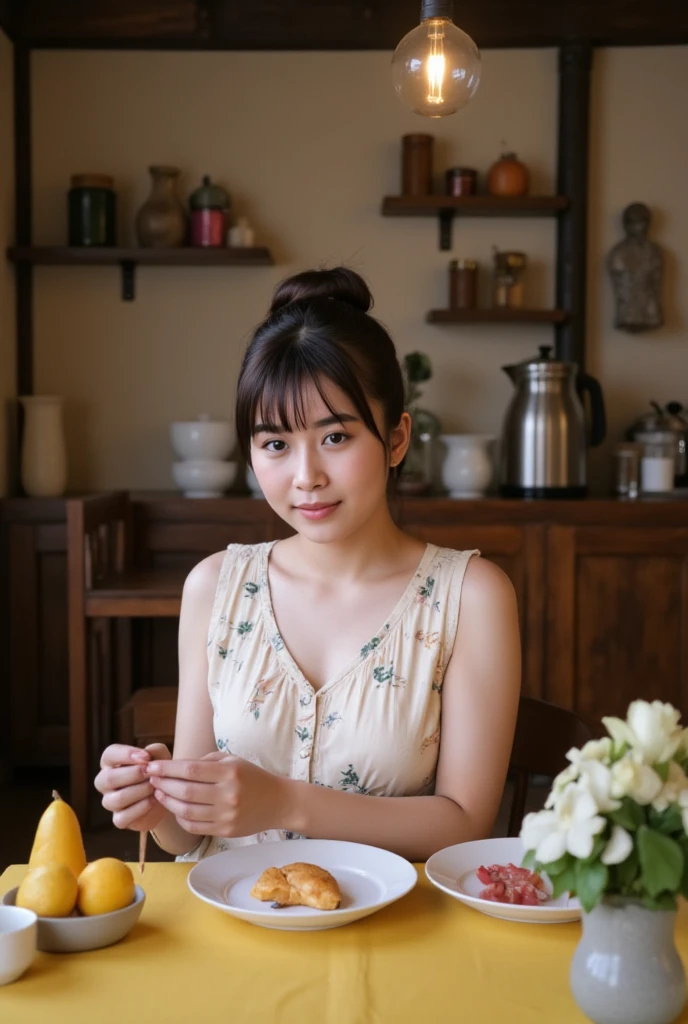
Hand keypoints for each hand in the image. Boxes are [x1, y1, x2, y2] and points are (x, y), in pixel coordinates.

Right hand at [95, 743, 171, 830]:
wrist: (167, 795)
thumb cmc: (158, 770)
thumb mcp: (161, 756)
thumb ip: (154, 751)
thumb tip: (146, 756)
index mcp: (111, 762)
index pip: (109, 754)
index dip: (126, 754)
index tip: (146, 757)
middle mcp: (105, 782)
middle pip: (109, 778)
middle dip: (134, 774)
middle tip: (151, 773)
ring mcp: (110, 802)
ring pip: (116, 799)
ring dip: (139, 791)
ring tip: (154, 786)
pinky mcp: (118, 819)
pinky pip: (123, 817)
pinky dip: (141, 808)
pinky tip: (154, 800)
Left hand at [145, 753, 291, 836]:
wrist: (279, 802)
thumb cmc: (253, 777)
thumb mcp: (233, 761)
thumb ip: (205, 761)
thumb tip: (175, 766)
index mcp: (229, 772)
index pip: (190, 769)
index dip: (167, 769)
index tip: (152, 767)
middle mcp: (228, 794)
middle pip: (185, 790)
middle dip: (163, 784)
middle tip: (151, 779)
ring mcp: (226, 815)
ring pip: (186, 810)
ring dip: (168, 802)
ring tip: (159, 793)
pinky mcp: (226, 831)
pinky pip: (195, 826)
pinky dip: (180, 818)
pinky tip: (175, 808)